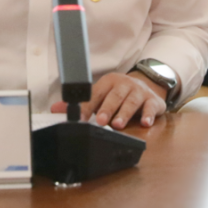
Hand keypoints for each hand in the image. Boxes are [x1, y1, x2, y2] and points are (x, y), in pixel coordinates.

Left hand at [49, 72, 166, 129]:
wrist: (146, 85)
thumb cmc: (119, 94)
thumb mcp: (101, 96)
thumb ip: (81, 104)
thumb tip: (55, 109)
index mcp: (108, 82)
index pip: (96, 94)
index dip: (87, 106)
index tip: (80, 119)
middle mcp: (124, 84)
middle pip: (114, 96)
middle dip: (107, 108)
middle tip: (99, 121)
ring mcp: (139, 91)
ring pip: (131, 101)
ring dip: (124, 113)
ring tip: (118, 125)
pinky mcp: (153, 100)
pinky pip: (150, 107)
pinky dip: (148, 115)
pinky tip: (145, 123)